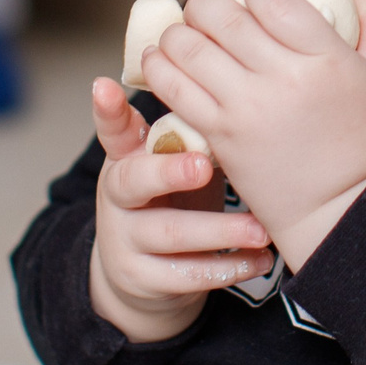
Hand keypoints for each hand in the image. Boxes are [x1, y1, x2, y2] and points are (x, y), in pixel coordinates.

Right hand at [86, 77, 272, 343]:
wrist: (140, 275)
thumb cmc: (170, 200)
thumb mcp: (170, 164)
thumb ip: (190, 136)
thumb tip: (241, 90)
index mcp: (126, 158)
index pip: (112, 130)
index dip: (107, 110)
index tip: (105, 85)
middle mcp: (117, 196)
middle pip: (134, 181)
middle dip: (169, 172)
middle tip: (204, 166)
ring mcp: (126, 239)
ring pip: (170, 234)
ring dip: (219, 231)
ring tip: (258, 230)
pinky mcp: (143, 279)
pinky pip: (187, 277)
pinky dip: (229, 268)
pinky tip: (260, 260)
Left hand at [140, 0, 365, 267]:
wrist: (336, 209)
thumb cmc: (360, 144)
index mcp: (326, 59)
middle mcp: (282, 78)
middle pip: (224, 17)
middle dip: (206, 3)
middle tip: (206, 8)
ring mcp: (246, 108)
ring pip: (190, 47)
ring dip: (178, 31)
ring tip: (182, 32)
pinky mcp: (219, 134)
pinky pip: (175, 89)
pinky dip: (159, 66)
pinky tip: (160, 58)